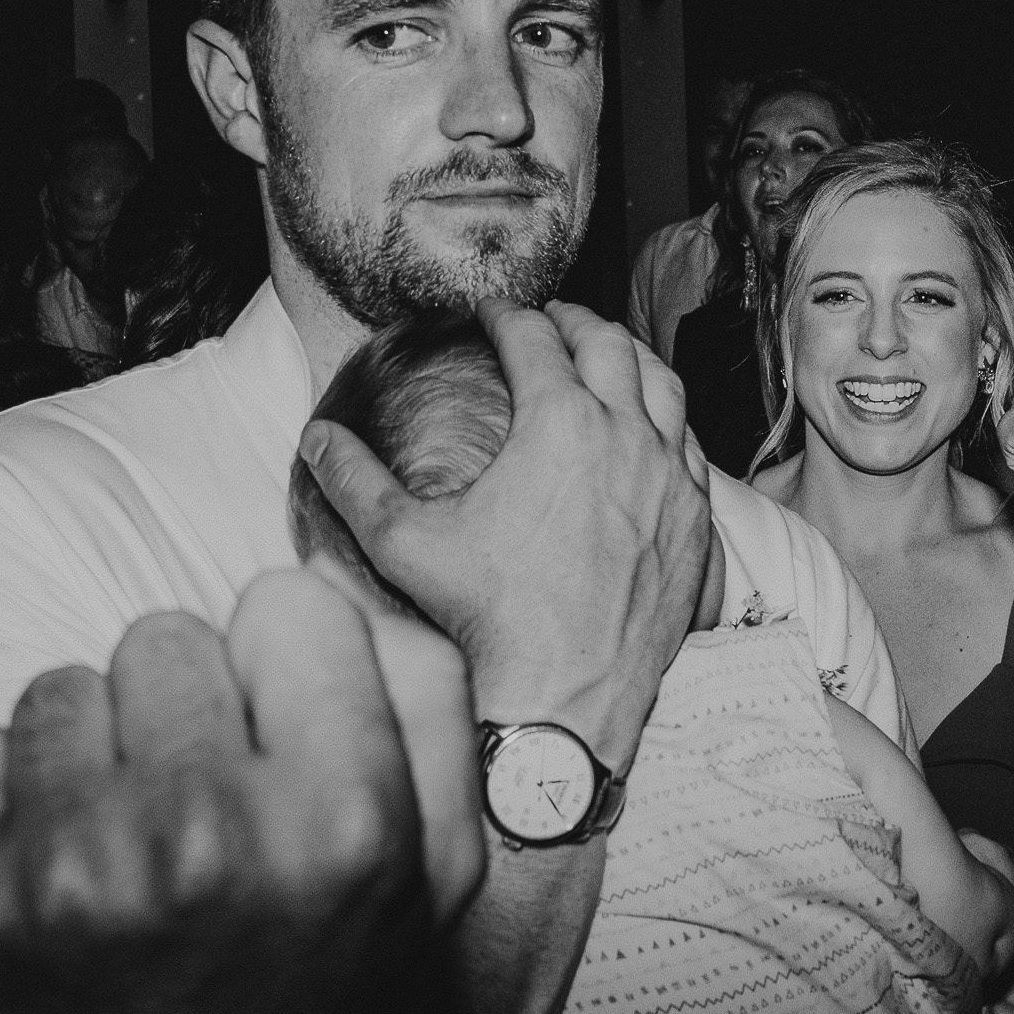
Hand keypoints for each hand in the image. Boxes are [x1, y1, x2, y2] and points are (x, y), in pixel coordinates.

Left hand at [0, 570, 476, 1013]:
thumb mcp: (428, 888)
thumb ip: (427, 714)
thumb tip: (348, 581)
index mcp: (344, 822)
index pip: (290, 606)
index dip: (284, 671)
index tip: (277, 736)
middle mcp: (207, 834)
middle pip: (168, 635)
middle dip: (182, 715)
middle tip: (196, 821)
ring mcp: (68, 868)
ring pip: (62, 688)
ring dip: (88, 762)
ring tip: (119, 862)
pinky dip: (0, 811)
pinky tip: (45, 891)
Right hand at [299, 299, 711, 772]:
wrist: (564, 701)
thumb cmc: (487, 623)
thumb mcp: (402, 544)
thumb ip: (353, 481)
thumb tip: (318, 437)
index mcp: (559, 424)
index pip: (534, 339)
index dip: (507, 315)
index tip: (491, 312)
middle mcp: (628, 438)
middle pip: (609, 345)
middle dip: (575, 321)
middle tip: (550, 319)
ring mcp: (672, 480)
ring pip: (664, 387)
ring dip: (631, 359)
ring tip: (606, 356)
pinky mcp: (696, 523)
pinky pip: (692, 447)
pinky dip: (669, 421)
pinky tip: (651, 432)